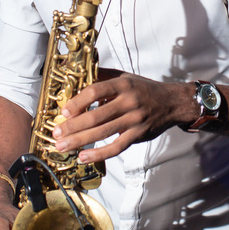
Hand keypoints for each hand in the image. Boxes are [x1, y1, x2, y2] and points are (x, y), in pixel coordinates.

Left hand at [53, 71, 185, 163]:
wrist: (172, 103)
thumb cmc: (144, 89)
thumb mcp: (126, 77)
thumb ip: (103, 76)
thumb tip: (79, 72)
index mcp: (123, 85)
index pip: (96, 91)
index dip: (78, 102)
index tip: (64, 111)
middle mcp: (128, 102)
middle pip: (96, 116)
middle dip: (73, 126)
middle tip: (56, 132)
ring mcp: (134, 120)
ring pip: (103, 133)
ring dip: (80, 141)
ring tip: (62, 146)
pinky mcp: (138, 135)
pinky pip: (116, 147)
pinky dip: (99, 154)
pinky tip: (84, 157)